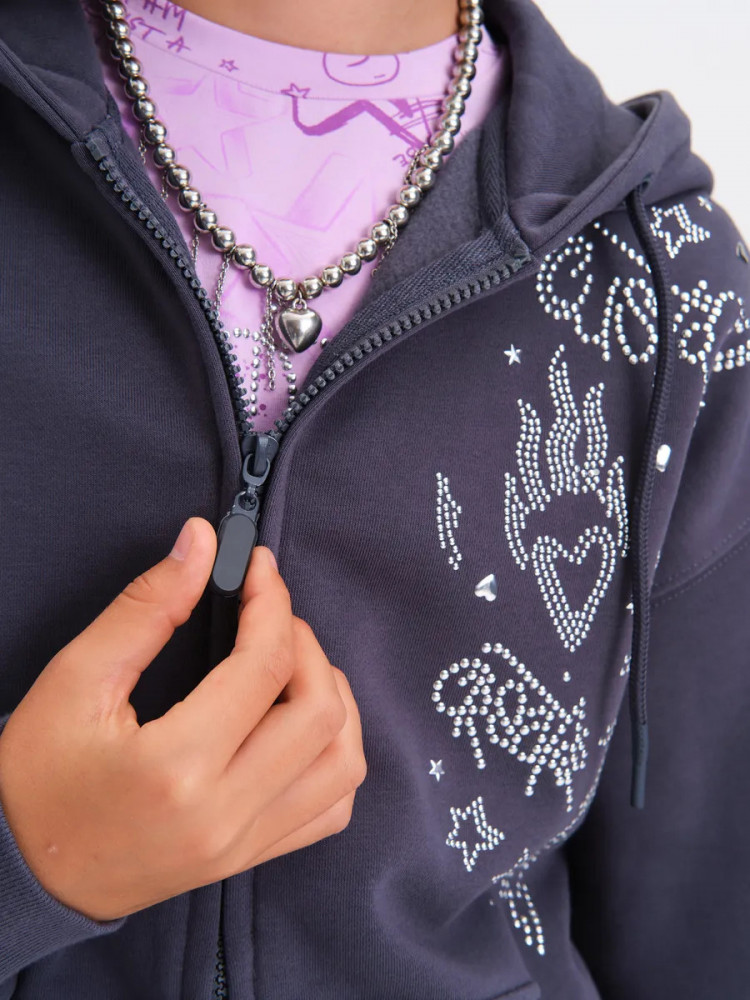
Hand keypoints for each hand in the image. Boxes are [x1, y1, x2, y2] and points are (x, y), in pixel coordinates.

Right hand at [0, 519, 365, 920]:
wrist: (25, 871)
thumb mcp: (76, 679)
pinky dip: (337, 756)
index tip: (258, 569)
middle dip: (306, 643)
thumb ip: (147, 606)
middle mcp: (224, 813)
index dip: (272, 602)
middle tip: (268, 615)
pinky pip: (332, 809)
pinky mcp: (249, 856)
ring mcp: (243, 843)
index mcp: (177, 767)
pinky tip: (302, 725)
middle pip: (320, 713)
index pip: (265, 667)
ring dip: (333, 699)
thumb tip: (202, 542)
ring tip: (293, 666)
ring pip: (343, 763)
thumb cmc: (38, 776)